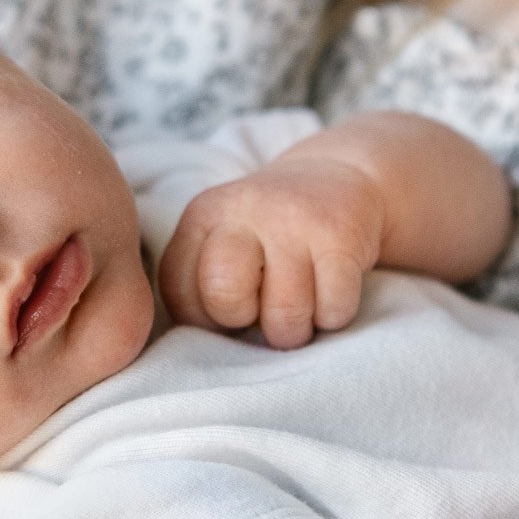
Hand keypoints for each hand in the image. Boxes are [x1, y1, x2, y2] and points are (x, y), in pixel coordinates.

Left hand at [157, 155, 384, 347]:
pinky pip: (332, 310)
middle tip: (265, 306)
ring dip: (296, 329)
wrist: (340, 176)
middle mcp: (244, 211)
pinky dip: (333, 316)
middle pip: (223, 298)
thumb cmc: (273, 229)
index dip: (206, 317)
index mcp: (204, 215)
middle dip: (245, 322)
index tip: (232, 303)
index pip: (179, 293)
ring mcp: (294, 222)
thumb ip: (201, 278)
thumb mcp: (223, 235)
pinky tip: (331, 290)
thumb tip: (207, 343)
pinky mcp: (340, 237)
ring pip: (284, 316)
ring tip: (302, 303)